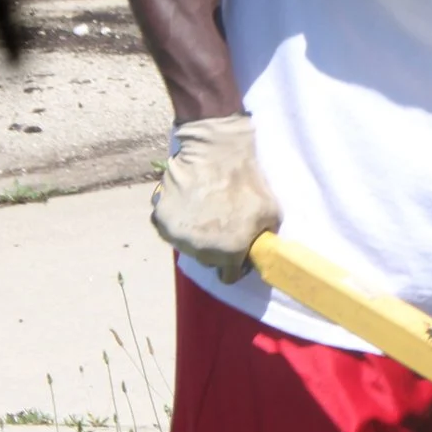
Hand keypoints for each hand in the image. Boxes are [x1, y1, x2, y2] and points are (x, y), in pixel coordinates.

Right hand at [152, 113, 281, 283]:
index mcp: (228, 253)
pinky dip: (179, 221)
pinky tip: (190, 205)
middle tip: (224, 227)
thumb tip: (257, 250)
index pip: (229, 277)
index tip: (239, 252)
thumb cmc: (247, 183)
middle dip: (217, 249)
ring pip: (188, 246)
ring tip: (207, 213)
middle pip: (208, 261)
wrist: (215, 155)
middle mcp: (200, 251)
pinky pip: (171, 229)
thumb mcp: (271, 214)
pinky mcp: (160, 220)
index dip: (236, 266)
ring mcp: (177, 236)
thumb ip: (263, 238)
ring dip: (197, 236)